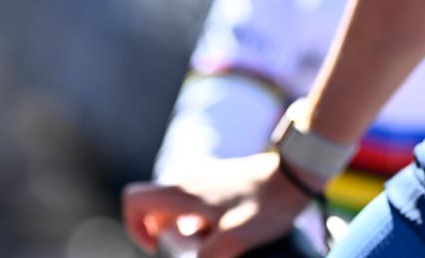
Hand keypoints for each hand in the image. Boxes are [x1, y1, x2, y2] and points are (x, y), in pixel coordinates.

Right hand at [122, 152, 313, 257]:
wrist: (291, 175)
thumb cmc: (265, 205)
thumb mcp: (236, 240)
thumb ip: (207, 257)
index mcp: (181, 193)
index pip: (133, 200)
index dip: (134, 227)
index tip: (156, 246)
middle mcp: (185, 182)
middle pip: (154, 210)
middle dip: (167, 237)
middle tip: (196, 248)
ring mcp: (200, 179)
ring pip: (176, 210)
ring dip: (186, 232)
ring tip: (218, 240)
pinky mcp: (216, 181)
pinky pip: (195, 205)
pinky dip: (202, 223)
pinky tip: (228, 230)